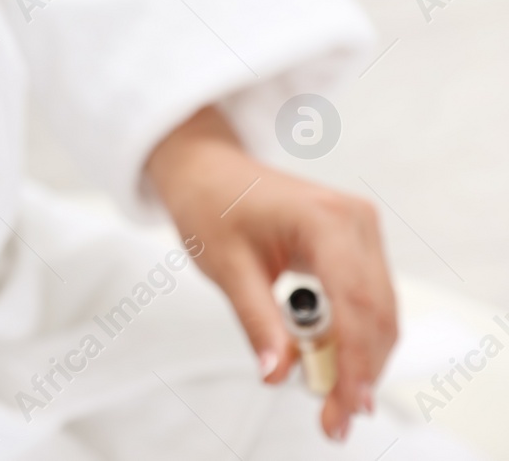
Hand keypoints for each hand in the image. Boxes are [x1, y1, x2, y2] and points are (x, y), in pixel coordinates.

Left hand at [145, 106, 394, 441]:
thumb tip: (276, 373)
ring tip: (336, 404)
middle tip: (338, 418)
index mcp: (324, 218)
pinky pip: (367, 299)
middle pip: (376, 312)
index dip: (355, 359)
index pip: (354, 302)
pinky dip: (356, 336)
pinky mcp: (357, 243)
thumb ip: (257, 320)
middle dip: (361, 370)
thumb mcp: (226, 266)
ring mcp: (361, 229)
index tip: (346, 403)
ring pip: (379, 311)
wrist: (207, 169)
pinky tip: (338, 368)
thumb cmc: (212, 204)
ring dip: (362, 359)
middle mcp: (355, 220)